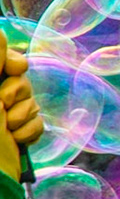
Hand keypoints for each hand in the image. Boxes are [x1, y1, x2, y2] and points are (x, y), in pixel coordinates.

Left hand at [0, 41, 40, 183]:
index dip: (10, 61)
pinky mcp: (17, 133)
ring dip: (22, 115)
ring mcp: (3, 116)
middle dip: (17, 92)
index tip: (10, 69)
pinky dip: (29, 131)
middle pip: (20, 78)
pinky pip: (38, 121)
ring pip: (30, 100)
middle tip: (2, 106)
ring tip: (6, 129)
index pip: (4, 58)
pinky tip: (15, 139)